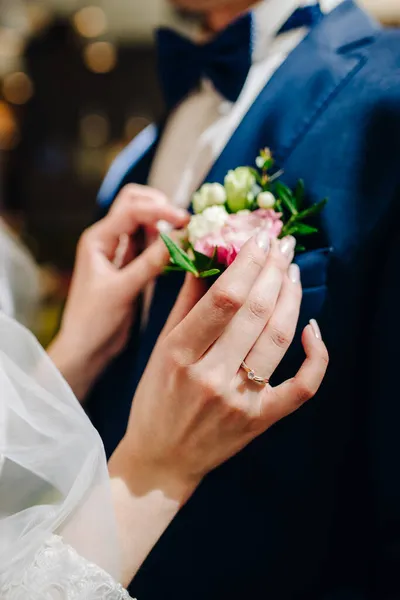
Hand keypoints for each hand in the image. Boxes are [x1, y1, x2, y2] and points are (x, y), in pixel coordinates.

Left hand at [48, 184, 188, 400]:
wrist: (85, 348)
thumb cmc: (94, 321)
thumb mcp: (123, 290)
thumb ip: (151, 263)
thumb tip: (181, 238)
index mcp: (97, 239)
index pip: (131, 210)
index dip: (160, 210)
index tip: (186, 221)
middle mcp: (107, 239)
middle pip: (134, 204)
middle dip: (159, 206)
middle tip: (184, 222)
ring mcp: (118, 251)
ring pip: (143, 222)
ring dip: (163, 223)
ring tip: (185, 235)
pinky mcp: (130, 266)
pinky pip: (148, 244)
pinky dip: (163, 241)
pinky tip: (177, 249)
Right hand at [112, 232, 328, 497]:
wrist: (162, 459)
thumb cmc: (155, 399)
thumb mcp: (161, 348)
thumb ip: (186, 301)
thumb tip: (210, 255)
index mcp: (179, 353)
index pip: (224, 297)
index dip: (249, 261)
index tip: (261, 236)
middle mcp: (210, 376)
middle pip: (256, 311)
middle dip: (274, 269)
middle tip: (283, 244)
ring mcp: (239, 400)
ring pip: (279, 339)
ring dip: (292, 298)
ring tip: (293, 272)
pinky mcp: (260, 420)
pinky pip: (302, 386)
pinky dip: (316, 356)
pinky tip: (314, 327)